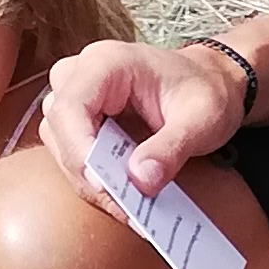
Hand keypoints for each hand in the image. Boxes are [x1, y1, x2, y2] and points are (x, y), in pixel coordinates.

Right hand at [42, 34, 248, 204]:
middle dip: (87, 172)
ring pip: (60, 144)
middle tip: (125, 205)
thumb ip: (171, 148)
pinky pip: (71, 151)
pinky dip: (94, 176)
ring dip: (88, 177)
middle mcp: (80, 75)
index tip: (103, 185)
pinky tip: (122, 194)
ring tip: (128, 203)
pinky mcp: (79, 118)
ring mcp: (76, 96)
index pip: (70, 107)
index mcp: (106, 62)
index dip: (79, 149)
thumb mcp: (201, 119)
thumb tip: (140, 181)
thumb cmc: (206, 91)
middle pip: (58, 129)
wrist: (211, 83)